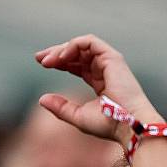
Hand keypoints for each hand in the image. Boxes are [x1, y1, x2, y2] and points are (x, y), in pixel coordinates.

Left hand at [35, 34, 161, 144]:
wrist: (128, 124)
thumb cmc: (108, 124)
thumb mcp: (78, 116)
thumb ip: (61, 107)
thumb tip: (42, 99)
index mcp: (100, 81)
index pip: (77, 65)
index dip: (60, 62)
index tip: (42, 64)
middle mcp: (105, 69)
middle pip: (77, 53)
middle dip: (56, 53)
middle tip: (39, 58)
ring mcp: (109, 61)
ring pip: (81, 45)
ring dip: (62, 50)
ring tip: (47, 61)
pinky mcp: (112, 57)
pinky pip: (89, 42)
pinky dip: (73, 46)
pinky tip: (61, 58)